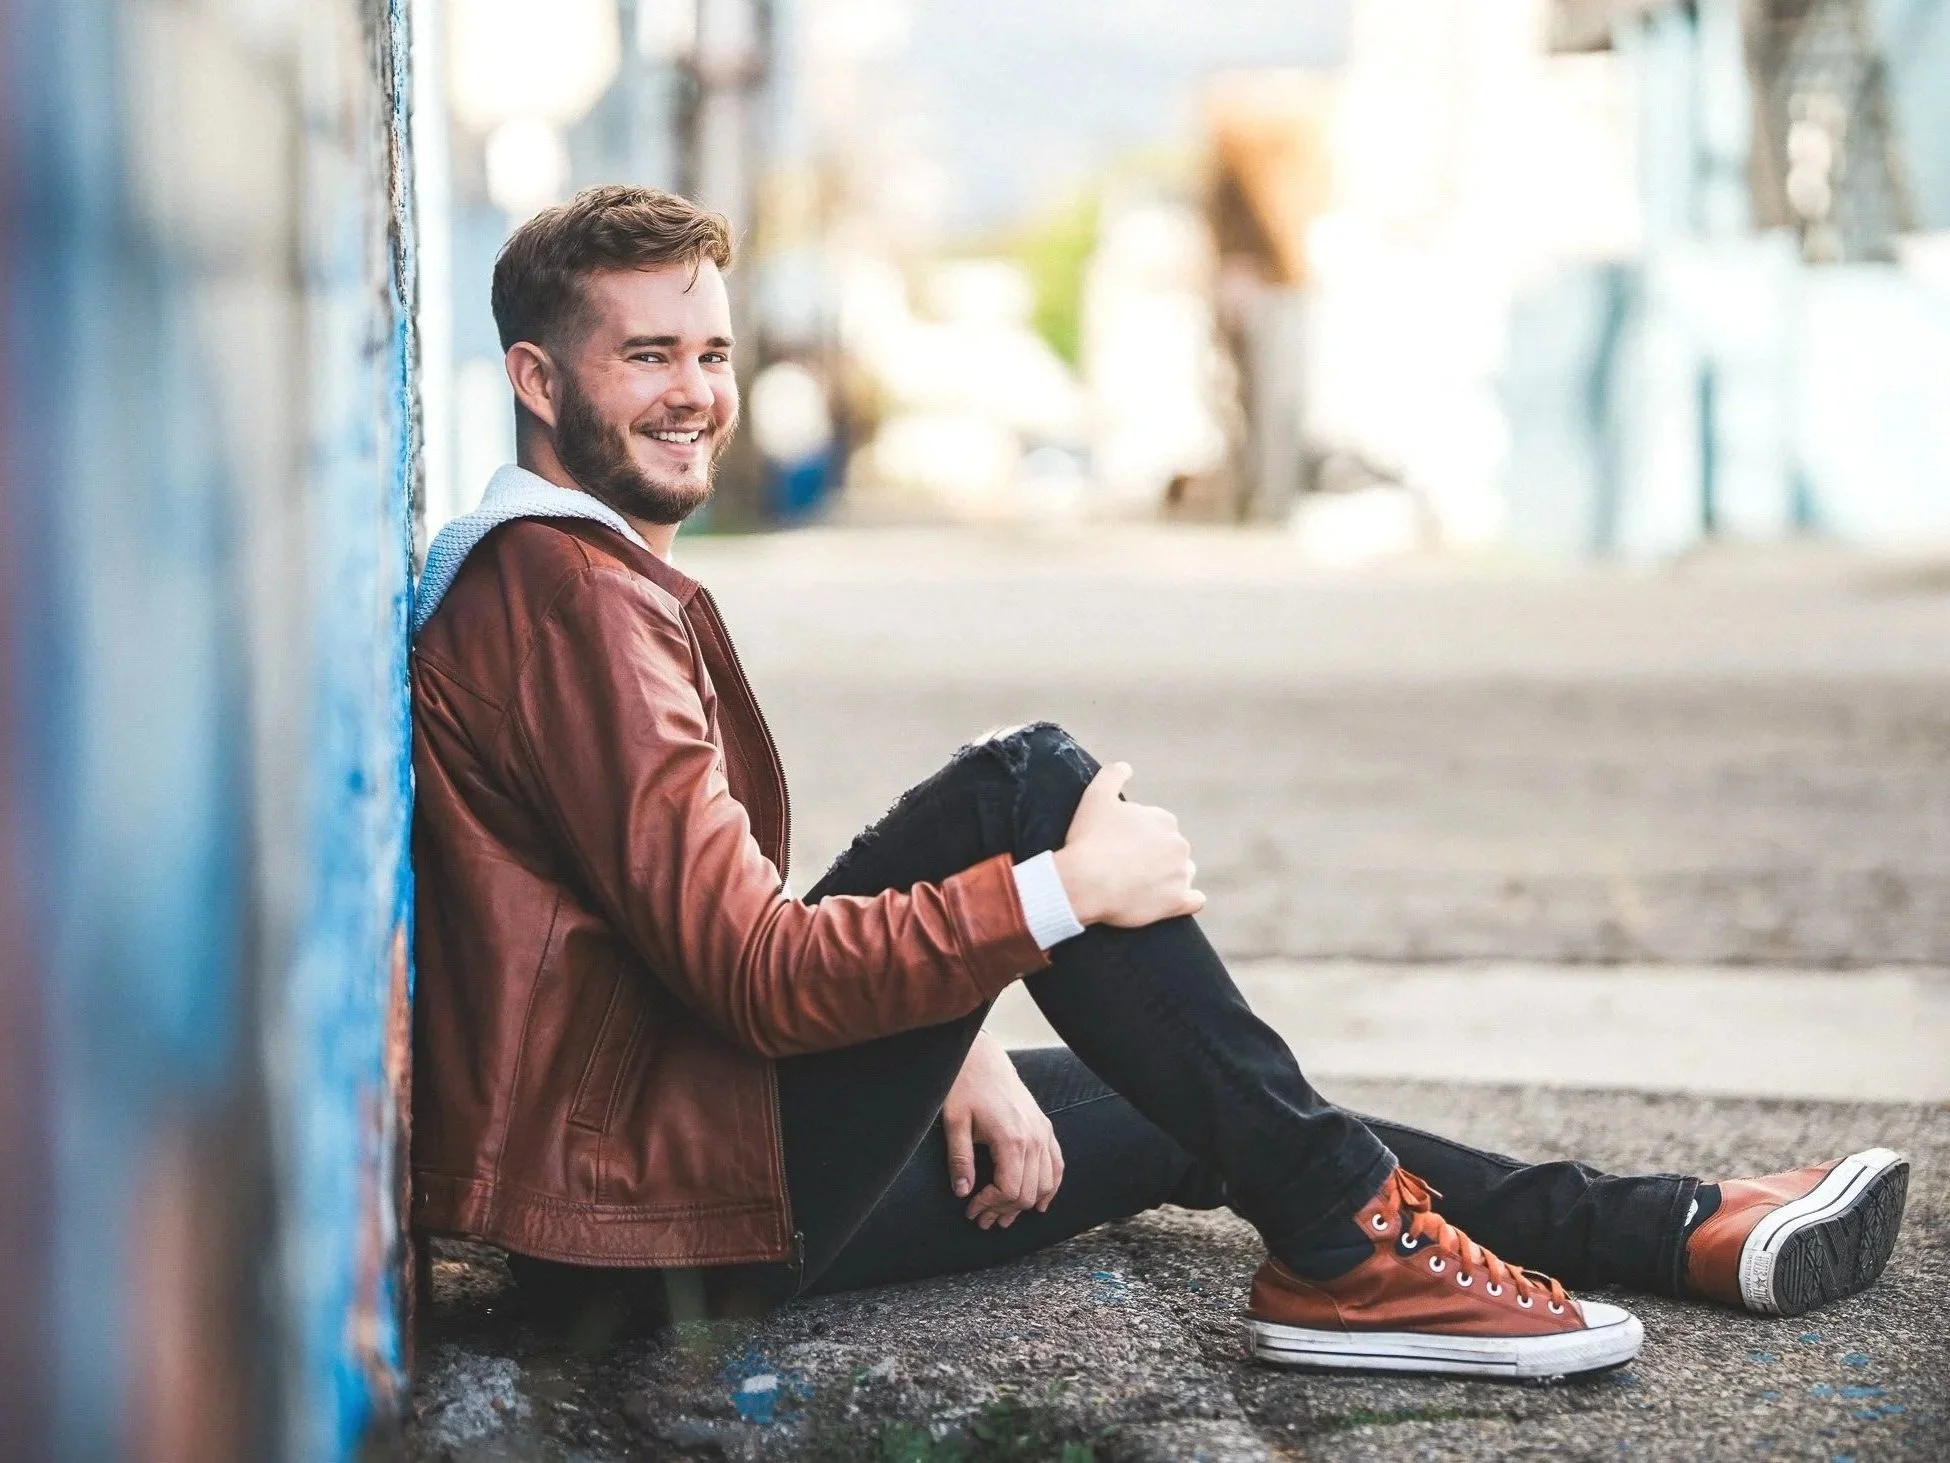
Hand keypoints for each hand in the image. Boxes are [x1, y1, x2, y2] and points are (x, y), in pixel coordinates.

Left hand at [943, 1032, 1062, 1228]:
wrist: (982, 1056)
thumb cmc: (965, 1085)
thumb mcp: (954, 1122)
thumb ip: (959, 1159)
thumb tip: (962, 1192)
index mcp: (1011, 1139)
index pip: (1010, 1190)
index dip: (990, 1206)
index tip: (972, 1210)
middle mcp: (1033, 1137)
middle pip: (1029, 1192)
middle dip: (1004, 1211)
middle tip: (982, 1219)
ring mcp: (1042, 1131)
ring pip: (1046, 1183)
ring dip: (1026, 1204)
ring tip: (1004, 1216)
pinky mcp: (1044, 1126)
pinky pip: (1057, 1164)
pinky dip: (1051, 1186)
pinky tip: (1041, 1203)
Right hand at [1051, 762, 1203, 927]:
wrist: (1085, 882)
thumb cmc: (1089, 839)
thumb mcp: (1095, 796)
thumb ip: (1112, 775)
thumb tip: (1125, 767)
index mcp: (1164, 820)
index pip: (1157, 826)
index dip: (1138, 835)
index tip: (1120, 844)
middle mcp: (1179, 845)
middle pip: (1170, 849)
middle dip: (1154, 855)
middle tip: (1125, 865)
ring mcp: (1181, 875)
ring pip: (1182, 872)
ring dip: (1169, 877)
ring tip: (1140, 885)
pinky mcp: (1177, 902)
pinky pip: (1194, 900)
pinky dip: (1187, 899)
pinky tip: (1173, 899)